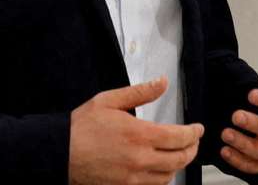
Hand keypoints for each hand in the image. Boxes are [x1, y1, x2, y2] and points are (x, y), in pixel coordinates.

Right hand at [69, 77, 204, 184]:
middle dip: (192, 149)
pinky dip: (162, 178)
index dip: (194, 133)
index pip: (180, 137)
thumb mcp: (110, 100)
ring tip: (179, 153)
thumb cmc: (82, 126)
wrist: (59, 152)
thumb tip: (163, 82)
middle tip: (193, 141)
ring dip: (179, 164)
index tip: (198, 129)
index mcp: (140, 135)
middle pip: (180, 159)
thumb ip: (140, 92)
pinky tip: (160, 168)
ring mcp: (133, 177)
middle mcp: (140, 159)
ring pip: (169, 175)